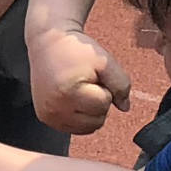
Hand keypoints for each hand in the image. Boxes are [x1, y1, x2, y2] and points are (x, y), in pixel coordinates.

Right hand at [29, 20, 131, 135]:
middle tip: (86, 82)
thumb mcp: (104, 61)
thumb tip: (125, 107)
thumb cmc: (75, 50)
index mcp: (69, 93)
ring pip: (87, 128)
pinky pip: (74, 128)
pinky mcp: (45, 118)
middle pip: (97, 120)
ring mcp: (49, 115)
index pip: (104, 104)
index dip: (104, 88)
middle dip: (98, 101)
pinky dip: (79, 116)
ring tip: (79, 90)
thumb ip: (121, 84)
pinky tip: (73, 98)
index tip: (92, 75)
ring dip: (90, 111)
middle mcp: (55, 108)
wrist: (48, 43)